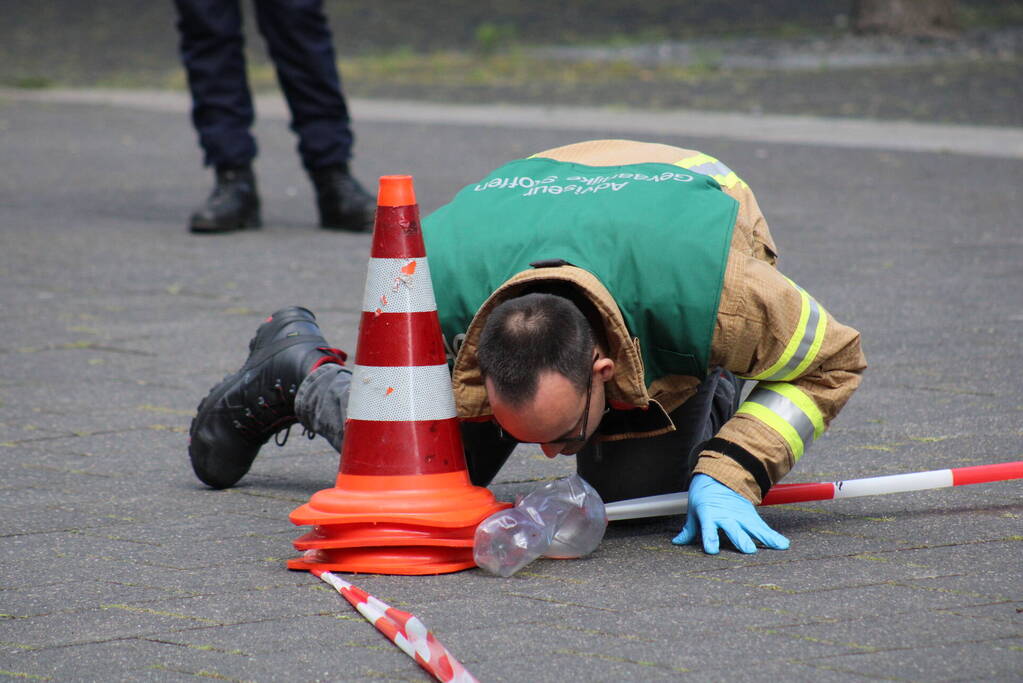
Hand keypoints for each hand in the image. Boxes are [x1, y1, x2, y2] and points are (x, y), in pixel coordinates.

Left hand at [672, 474, 789, 553]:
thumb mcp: (694, 510)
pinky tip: (783, 545)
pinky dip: (773, 536)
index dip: (710, 538)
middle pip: (734, 529)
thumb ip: (689, 529)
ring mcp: (740, 516)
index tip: (712, 550)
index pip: (708, 528)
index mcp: (709, 514)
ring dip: (763, 538)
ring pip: (752, 528)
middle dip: (740, 539)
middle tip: (748, 550)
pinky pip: (763, 528)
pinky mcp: (751, 516)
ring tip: (775, 546)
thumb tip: (677, 542)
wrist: (720, 476)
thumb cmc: (704, 496)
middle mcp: (726, 516)